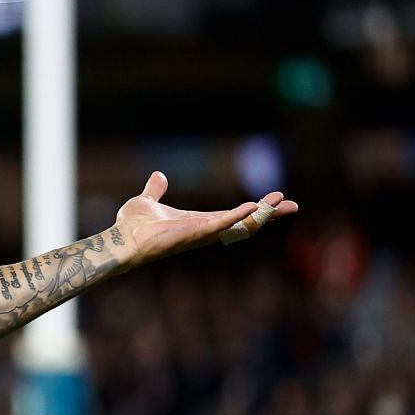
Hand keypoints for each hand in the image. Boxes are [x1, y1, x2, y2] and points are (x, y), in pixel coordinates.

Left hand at [113, 171, 298, 265]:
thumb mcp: (148, 200)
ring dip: (262, 214)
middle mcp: (205, 229)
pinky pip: (222, 224)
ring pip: (240, 224)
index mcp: (199, 222)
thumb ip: (156, 189)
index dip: (255, 209)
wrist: (121, 239)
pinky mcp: (195, 233)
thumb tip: (158, 176)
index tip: (275, 200)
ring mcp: (202, 232)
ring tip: (284, 203)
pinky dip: (238, 215)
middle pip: (246, 222)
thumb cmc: (132, 226)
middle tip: (293, 206)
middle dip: (270, 214)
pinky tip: (255, 206)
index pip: (234, 215)